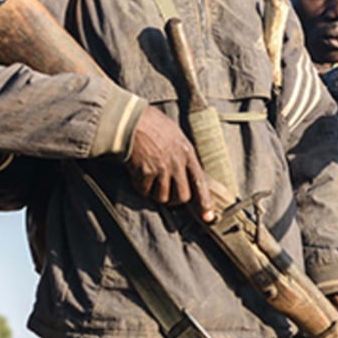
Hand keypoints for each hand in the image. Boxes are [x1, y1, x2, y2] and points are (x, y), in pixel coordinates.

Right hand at [125, 106, 214, 220]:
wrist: (130, 119)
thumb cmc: (151, 124)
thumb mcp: (175, 135)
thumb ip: (182, 153)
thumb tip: (185, 172)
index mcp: (187, 153)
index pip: (201, 182)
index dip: (205, 203)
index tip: (208, 218)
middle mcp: (177, 163)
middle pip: (182, 196)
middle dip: (174, 200)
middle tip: (165, 193)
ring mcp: (162, 168)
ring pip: (163, 197)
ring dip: (155, 194)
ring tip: (148, 180)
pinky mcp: (145, 172)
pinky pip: (144, 191)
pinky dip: (140, 187)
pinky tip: (136, 173)